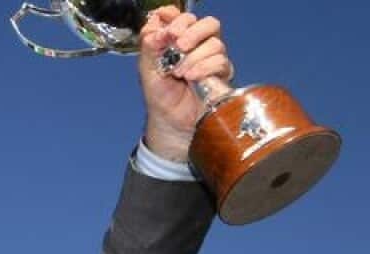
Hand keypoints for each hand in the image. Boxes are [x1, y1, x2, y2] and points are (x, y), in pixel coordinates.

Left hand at [138, 7, 232, 162]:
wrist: (169, 120)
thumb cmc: (159, 94)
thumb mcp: (147, 68)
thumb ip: (149, 45)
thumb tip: (156, 27)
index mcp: (178, 39)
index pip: (183, 17)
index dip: (176, 17)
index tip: (167, 28)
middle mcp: (198, 45)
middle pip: (208, 23)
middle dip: (191, 31)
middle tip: (178, 45)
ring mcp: (212, 58)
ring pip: (215, 43)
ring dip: (194, 56)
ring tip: (179, 72)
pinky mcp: (222, 73)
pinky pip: (221, 61)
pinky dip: (204, 67)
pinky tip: (191, 78)